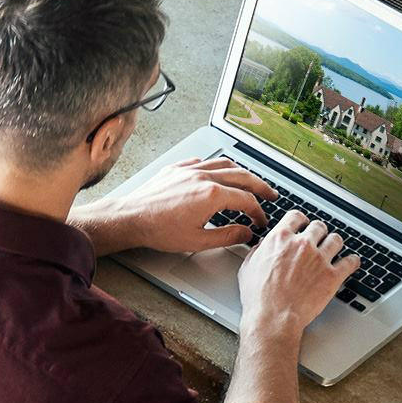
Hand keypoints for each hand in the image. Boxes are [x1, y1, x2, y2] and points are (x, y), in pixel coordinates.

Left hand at [68, 157, 277, 255]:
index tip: (260, 221)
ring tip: (249, 181)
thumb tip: (246, 233)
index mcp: (212, 195)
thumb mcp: (198, 241)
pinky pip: (202, 161)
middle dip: (260, 186)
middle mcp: (203, 177)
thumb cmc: (159, 230)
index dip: (258, 212)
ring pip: (224, 164)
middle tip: (270, 194)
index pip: (246, 200)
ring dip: (241, 173)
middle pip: (242, 176)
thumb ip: (227, 236)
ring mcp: (189, 170)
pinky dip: (215, 167)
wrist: (131, 218)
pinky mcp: (176, 169)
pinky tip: (217, 173)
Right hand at [221, 210, 359, 402]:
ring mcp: (319, 259)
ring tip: (334, 248)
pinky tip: (352, 262)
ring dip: (335, 243)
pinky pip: (350, 262)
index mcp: (281, 239)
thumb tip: (264, 246)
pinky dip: (352, 261)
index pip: (296, 216)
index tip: (303, 224)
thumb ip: (259, 251)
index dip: (301, 220)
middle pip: (319, 226)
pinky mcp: (332, 276)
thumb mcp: (249, 267)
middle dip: (319, 232)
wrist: (273, 317)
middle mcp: (302, 244)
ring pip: (336, 240)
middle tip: (319, 238)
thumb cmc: (259, 297)